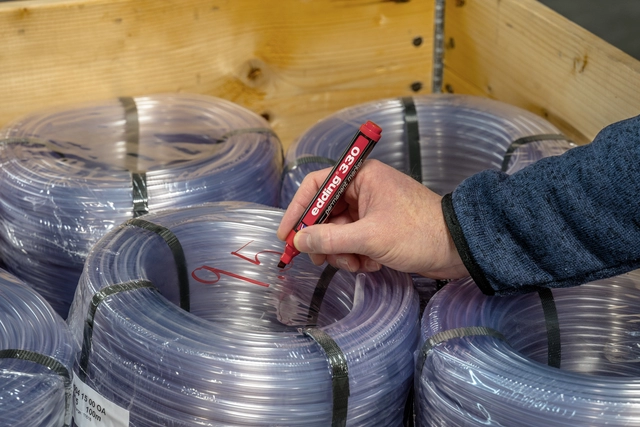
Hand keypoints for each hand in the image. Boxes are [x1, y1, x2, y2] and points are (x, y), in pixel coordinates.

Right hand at [277, 160, 468, 278]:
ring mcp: (371, 210)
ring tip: (358, 263)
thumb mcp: (369, 237)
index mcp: (361, 176)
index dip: (297, 210)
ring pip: (338, 232)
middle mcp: (363, 189)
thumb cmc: (418, 233)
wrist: (458, 249)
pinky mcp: (379, 228)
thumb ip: (329, 239)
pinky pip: (353, 241)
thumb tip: (299, 241)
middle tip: (319, 261)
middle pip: (325, 213)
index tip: (286, 236)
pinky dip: (357, 255)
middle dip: (323, 240)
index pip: (316, 185)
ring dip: (342, 252)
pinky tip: (372, 264)